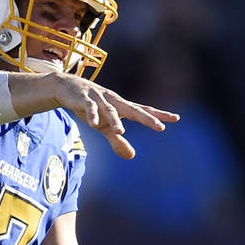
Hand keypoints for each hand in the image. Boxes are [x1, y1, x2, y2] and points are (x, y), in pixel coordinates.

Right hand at [52, 75, 178, 158]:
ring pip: (110, 110)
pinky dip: (92, 114)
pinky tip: (94, 124)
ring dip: (114, 120)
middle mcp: (114, 101)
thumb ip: (117, 140)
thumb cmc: (91, 107)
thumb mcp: (104, 127)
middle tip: (160, 128)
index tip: (176, 118)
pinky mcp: (83, 98)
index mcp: (122, 107)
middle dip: (146, 118)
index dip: (158, 115)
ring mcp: (99, 98)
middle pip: (133, 109)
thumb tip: (132, 156)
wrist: (67, 88)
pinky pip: (89, 107)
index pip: (143, 110)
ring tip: (121, 132)